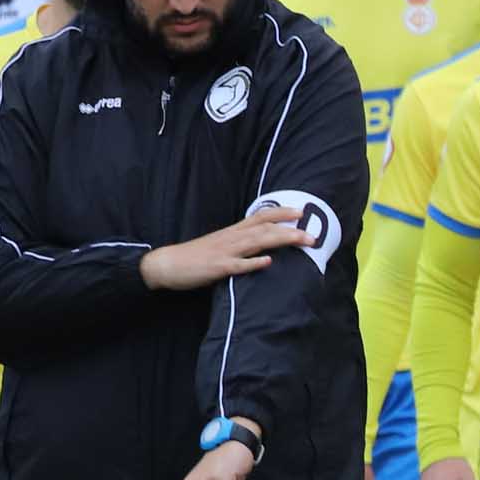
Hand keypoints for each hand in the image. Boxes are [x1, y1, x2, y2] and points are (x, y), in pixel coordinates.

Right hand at [140, 209, 315, 291]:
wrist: (166, 265)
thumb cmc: (193, 257)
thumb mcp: (218, 244)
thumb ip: (238, 243)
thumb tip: (259, 245)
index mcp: (231, 232)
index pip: (260, 216)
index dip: (282, 213)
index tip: (301, 212)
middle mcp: (231, 238)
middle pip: (265, 228)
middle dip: (291, 230)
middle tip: (313, 235)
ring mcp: (224, 252)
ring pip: (256, 242)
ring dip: (281, 240)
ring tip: (301, 241)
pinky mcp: (216, 268)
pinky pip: (237, 265)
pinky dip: (253, 263)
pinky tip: (268, 262)